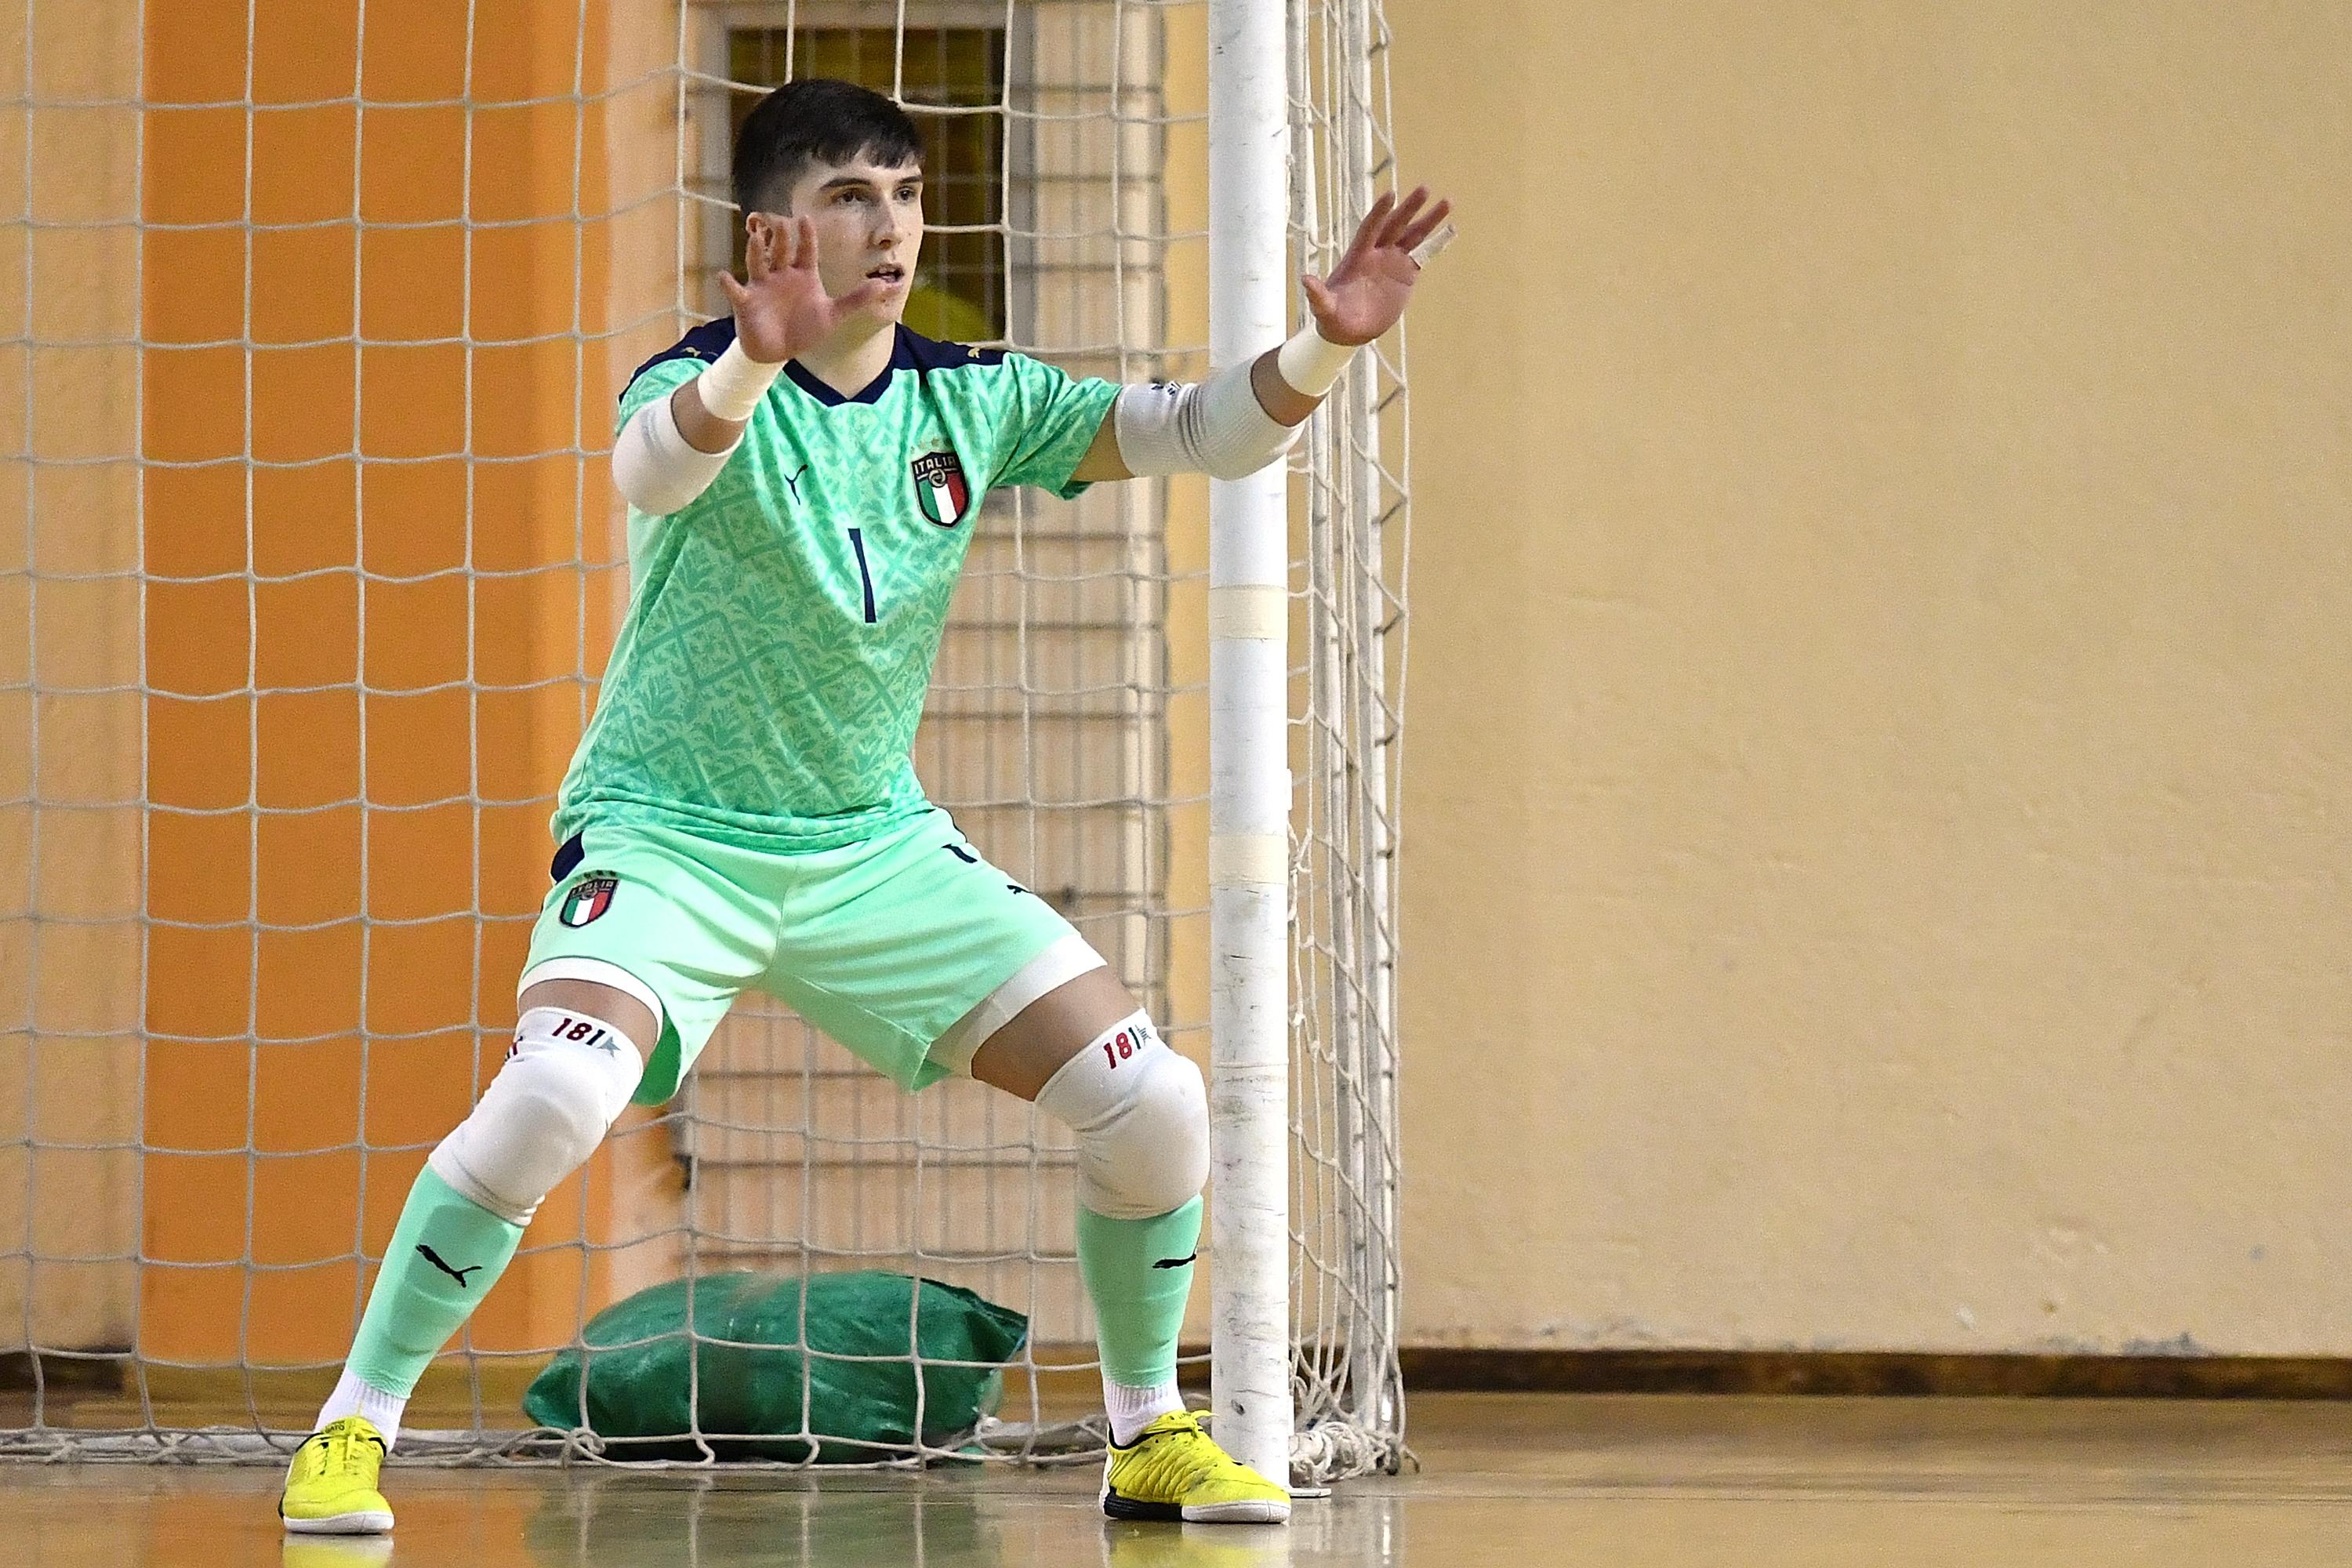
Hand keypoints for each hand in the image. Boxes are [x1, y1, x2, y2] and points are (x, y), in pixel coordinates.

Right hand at [718, 216, 893, 364]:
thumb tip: (886, 286)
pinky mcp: (746, 302)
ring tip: (755, 238)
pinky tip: (724, 276)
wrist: (780, 352)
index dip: (805, 235)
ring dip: (755, 251)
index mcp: (803, 274)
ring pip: (758, 262)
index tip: (805, 218)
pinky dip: (728, 284)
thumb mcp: (834, 315)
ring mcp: (762, 286)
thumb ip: (857, 300)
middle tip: (780, 221)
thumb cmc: (805, 329)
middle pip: (781, 249)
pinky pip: (735, 290)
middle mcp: (781, 274)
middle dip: (780, 236)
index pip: (806, 249)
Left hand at [1301, 187, 1451, 347]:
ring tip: (1447, 201)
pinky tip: (1451, 229)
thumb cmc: (1333, 318)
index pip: (1370, 229)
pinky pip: (1423, 253)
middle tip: (1425, 189)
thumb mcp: (1324, 309)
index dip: (1379, 213)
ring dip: (1429, 219)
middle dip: (1409, 208)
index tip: (1390, 195)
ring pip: (1413, 235)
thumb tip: (1305, 280)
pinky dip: (1436, 243)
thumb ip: (1318, 296)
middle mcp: (1377, 253)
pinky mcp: (1405, 272)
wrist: (1350, 330)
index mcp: (1357, 256)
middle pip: (1395, 225)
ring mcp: (1392, 260)